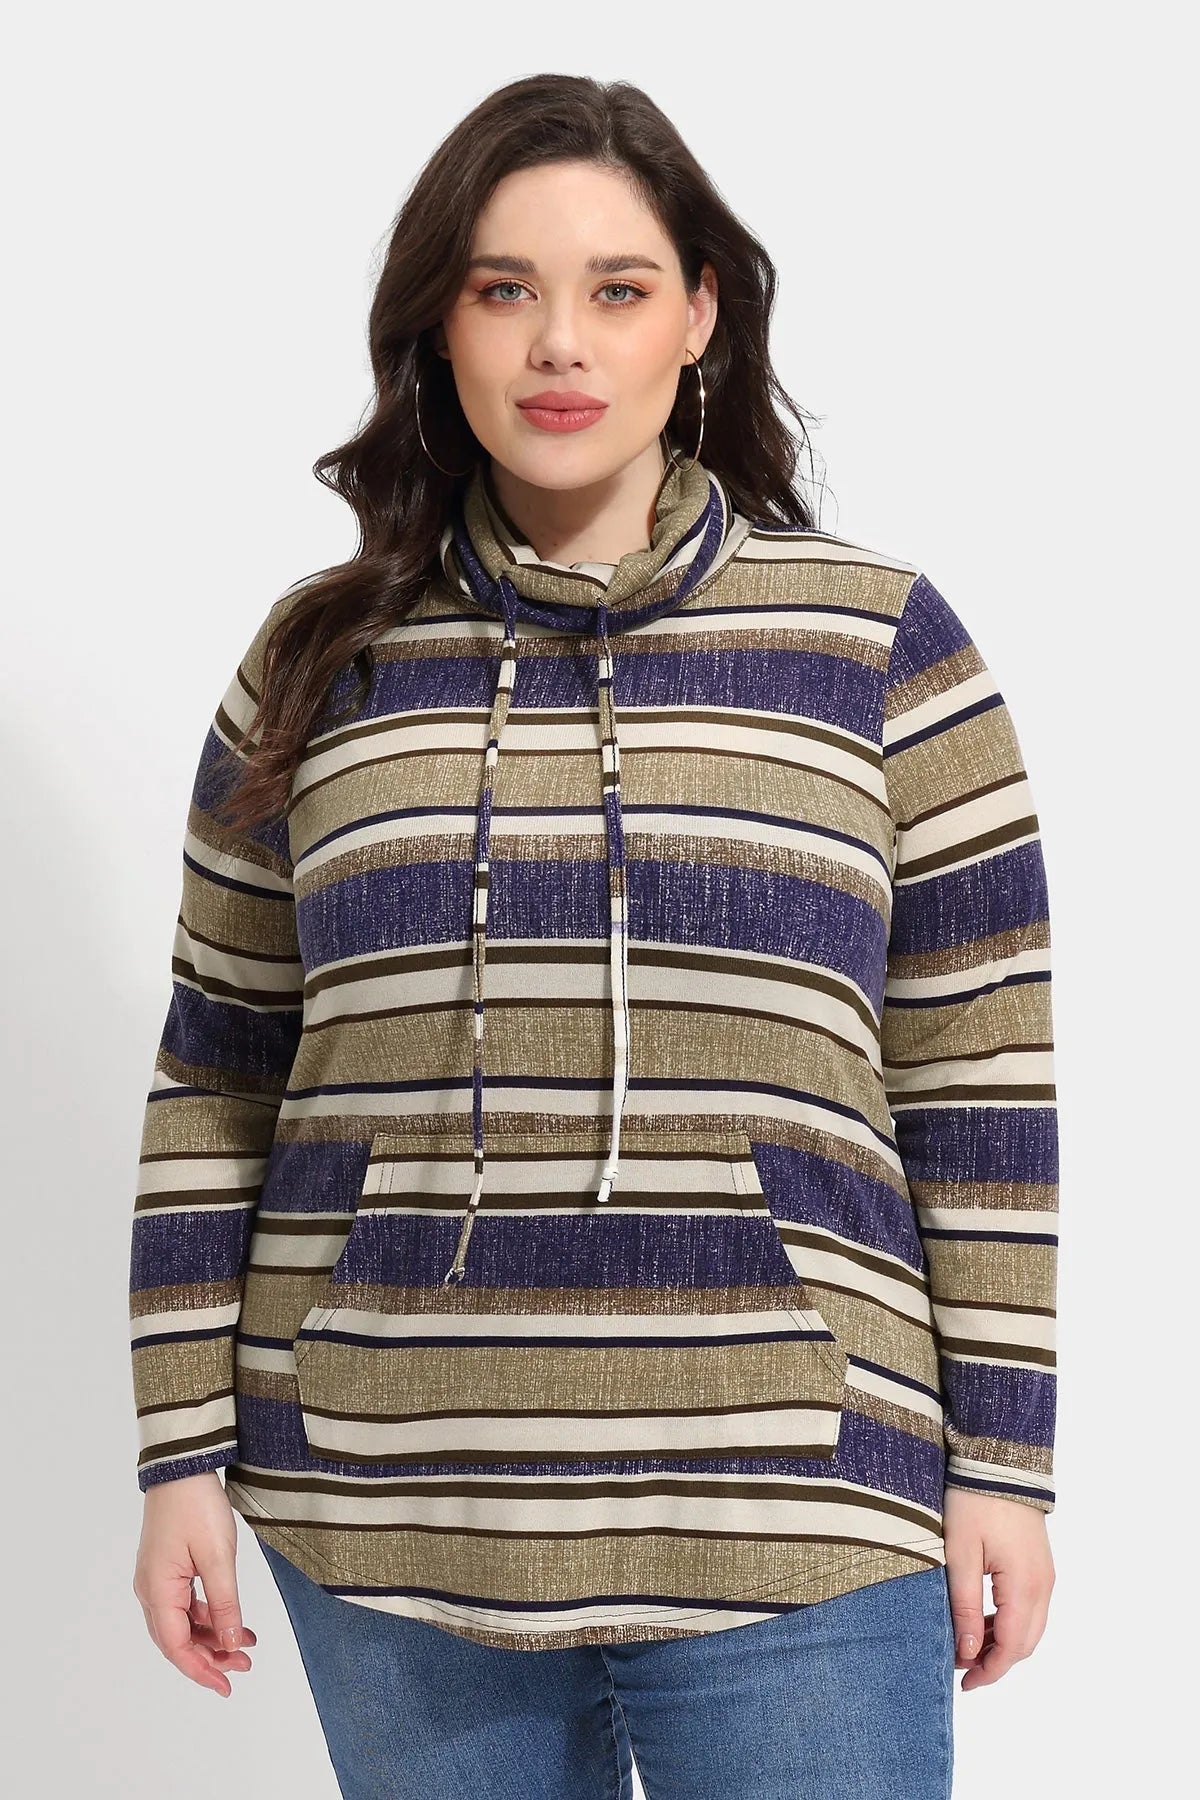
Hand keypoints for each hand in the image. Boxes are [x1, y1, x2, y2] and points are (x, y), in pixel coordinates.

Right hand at [132, 1471, 257, 1697]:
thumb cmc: (196, 1506)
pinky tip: (232, 1618)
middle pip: (178, 1639)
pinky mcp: (168, 1568)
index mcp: (158, 1591)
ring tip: (246, 1643)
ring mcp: (158, 1579)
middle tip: (244, 1665)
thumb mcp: (218, 1557)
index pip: (177, 1646)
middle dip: (211, 1656)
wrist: (182, 1466)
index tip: (227, 1685)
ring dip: (213, 1635)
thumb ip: (225, 1603)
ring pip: (183, 1622)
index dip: (202, 1670)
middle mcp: (151, 1590)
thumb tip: (230, 1643)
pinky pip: (186, 1603)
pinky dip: (209, 1615)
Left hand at [942, 1487, 1054, 1690]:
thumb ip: (965, 1606)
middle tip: (961, 1666)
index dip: (989, 1671)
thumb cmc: (974, 1502)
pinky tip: (982, 1618)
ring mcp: (1045, 1574)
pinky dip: (1008, 1621)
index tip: (964, 1683)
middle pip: (1025, 1642)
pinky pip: (1029, 1606)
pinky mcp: (1039, 1563)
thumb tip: (968, 1652)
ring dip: (1002, 1641)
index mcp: (1025, 1586)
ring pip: (1029, 1626)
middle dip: (995, 1660)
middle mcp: (1043, 1585)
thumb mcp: (960, 1555)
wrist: (998, 1460)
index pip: (1012, 1648)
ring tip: (965, 1642)